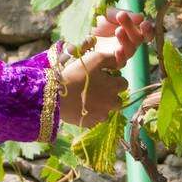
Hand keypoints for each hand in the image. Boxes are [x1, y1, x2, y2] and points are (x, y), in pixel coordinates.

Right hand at [55, 7, 154, 128]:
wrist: (58, 94)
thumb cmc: (77, 74)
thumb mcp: (95, 58)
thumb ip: (111, 59)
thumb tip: (121, 63)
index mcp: (115, 87)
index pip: (123, 83)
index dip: (114, 78)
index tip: (102, 76)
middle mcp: (112, 103)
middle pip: (117, 99)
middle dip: (110, 94)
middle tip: (96, 88)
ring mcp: (101, 115)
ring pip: (106, 110)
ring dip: (101, 105)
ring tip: (87, 98)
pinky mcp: (90, 123)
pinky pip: (94, 118)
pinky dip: (90, 113)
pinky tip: (80, 106)